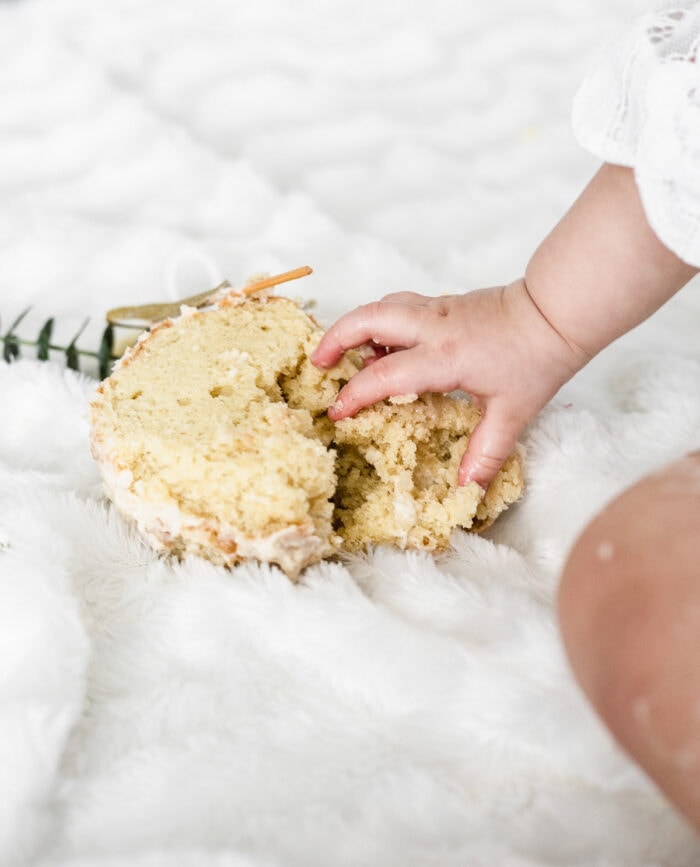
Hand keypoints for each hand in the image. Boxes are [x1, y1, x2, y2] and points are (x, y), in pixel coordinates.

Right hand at [311, 279, 585, 488]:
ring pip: (381, 305)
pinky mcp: (442, 304)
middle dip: (335, 337)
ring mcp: (436, 310)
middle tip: (319, 364)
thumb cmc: (535, 361)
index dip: (356, 395)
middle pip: (367, 317)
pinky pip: (399, 306)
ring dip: (356, 325)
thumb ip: (486, 452)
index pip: (384, 374)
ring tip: (346, 355)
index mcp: (444, 356)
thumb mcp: (513, 413)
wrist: (554, 314)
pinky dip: (380, 320)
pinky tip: (385, 344)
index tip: (338, 413)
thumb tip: (468, 489)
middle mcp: (432, 327)